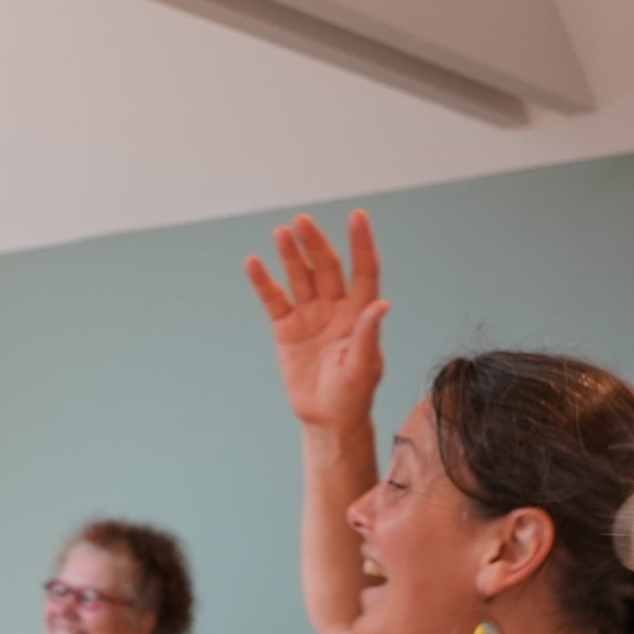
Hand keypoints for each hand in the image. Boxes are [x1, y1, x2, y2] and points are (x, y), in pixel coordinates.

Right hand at [244, 210, 389, 431]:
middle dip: (315, 243)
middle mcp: (336, 306)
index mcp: (360, 312)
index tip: (356, 216)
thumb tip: (380, 305)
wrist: (326, 418)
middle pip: (326, 266)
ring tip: (282, 232)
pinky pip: (274, 300)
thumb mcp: (363, 368)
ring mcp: (310, 314)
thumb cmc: (352, 395)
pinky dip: (263, 282)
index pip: (364, 270)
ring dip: (292, 254)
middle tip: (302, 221)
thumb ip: (368, 336)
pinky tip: (253, 262)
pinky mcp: (287, 328)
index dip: (361, 243)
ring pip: (300, 277)